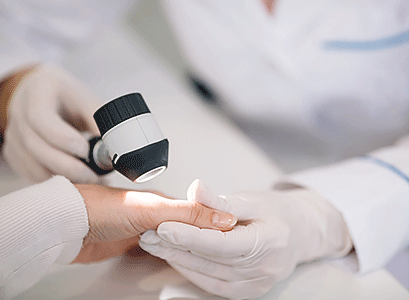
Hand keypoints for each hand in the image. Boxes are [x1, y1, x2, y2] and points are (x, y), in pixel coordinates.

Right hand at [3, 64, 100, 182]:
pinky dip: (55, 182)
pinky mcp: (14, 153)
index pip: (40, 118)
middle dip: (69, 167)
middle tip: (95, 177)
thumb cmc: (67, 96)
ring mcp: (13, 135)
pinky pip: (32, 175)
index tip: (87, 151)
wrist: (42, 93)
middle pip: (37, 147)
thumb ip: (99, 121)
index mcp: (38, 92)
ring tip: (91, 181)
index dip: (64, 139)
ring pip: (34, 166)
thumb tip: (117, 147)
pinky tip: (76, 180)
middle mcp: (19, 113)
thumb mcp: (85, 100)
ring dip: (64, 178)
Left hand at [73, 184, 236, 263]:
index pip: (201, 216)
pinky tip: (176, 261)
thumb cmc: (103, 209)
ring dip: (188, 249)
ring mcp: (146, 231)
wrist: (69, 224)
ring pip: (175, 242)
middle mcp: (159, 215)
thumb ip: (188, 214)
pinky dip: (170, 257)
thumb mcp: (153, 210)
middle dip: (205, 240)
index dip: (218, 226)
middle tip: (223, 252)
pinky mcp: (133, 245)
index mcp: (167, 202)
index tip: (234, 237)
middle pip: (189, 230)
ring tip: (205, 259)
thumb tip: (223, 217)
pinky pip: (159, 252)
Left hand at [140, 180, 352, 298]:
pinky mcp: (249, 292)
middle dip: (176, 247)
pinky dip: (193, 272)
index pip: (222, 242)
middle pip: (211, 260)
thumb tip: (195, 188)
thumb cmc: (277, 212)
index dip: (190, 236)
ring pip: (208, 275)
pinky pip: (214, 286)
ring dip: (179, 260)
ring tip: (155, 245)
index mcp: (269, 241)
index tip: (163, 227)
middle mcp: (265, 268)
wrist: (300, 233)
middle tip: (149, 234)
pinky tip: (176, 259)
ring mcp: (257, 285)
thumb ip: (221, 200)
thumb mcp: (252, 199)